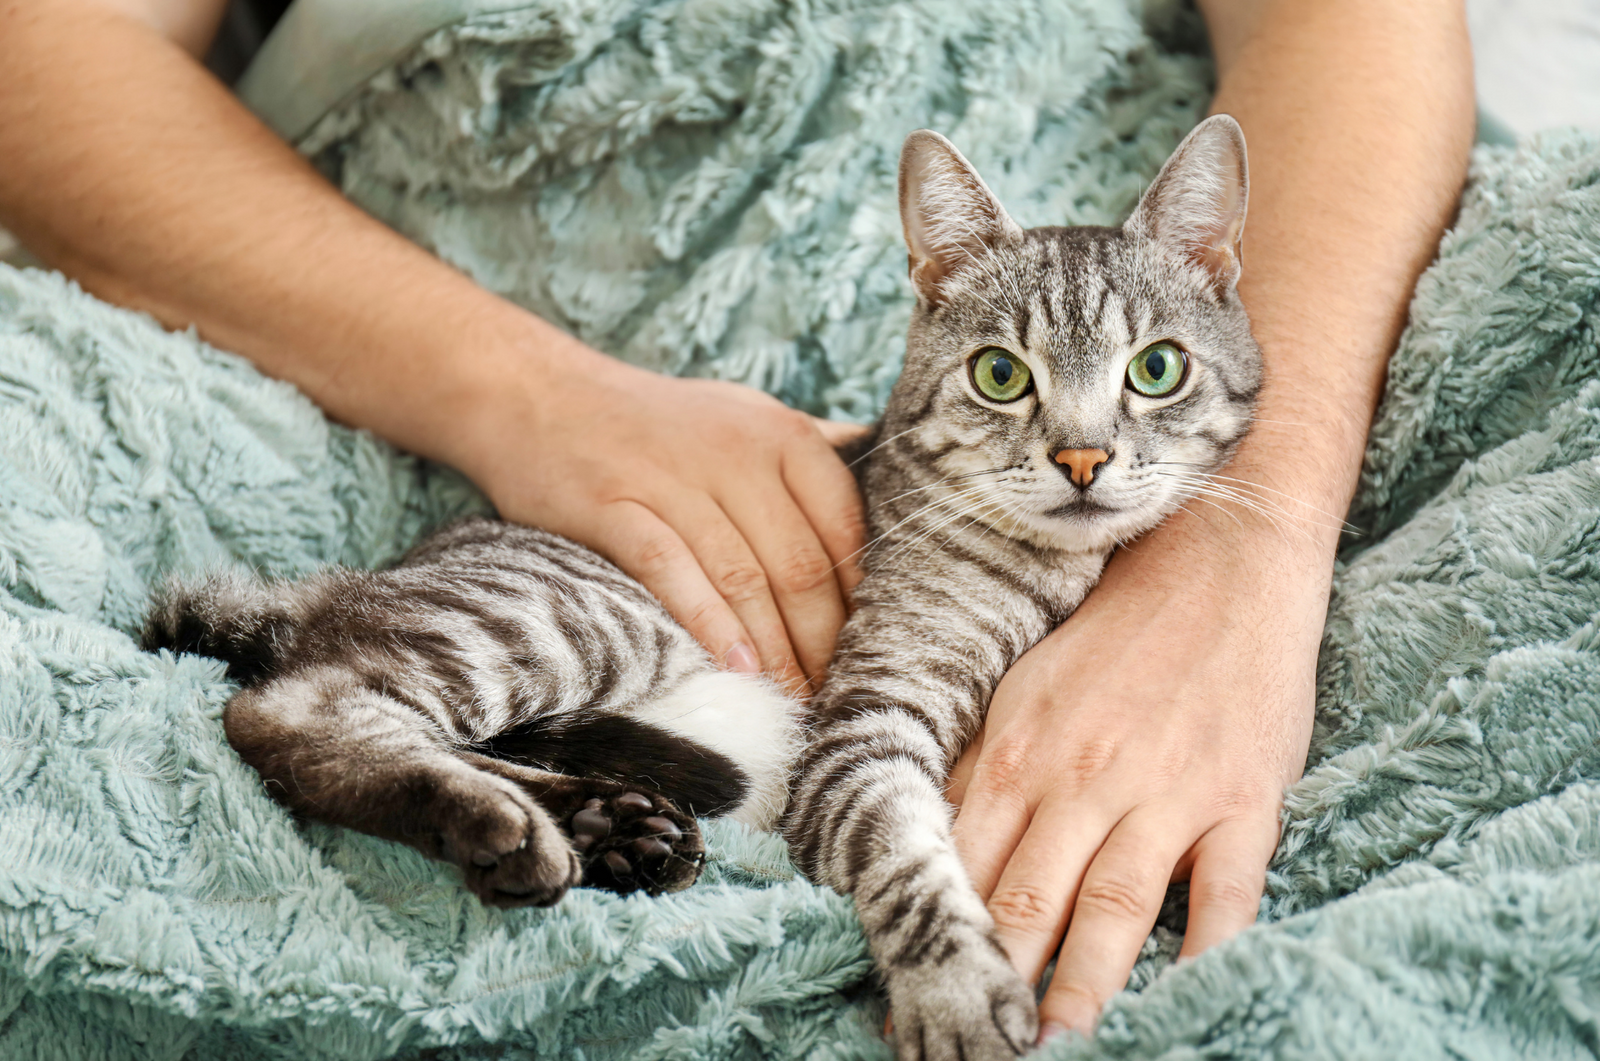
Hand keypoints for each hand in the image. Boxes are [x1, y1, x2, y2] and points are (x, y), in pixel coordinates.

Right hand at [455, 331, 866, 692]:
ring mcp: (671, 478)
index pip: (844, 527)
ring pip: (744, 578)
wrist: (537, 394)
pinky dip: (709, 626)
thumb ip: (807, 452)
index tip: (865, 648)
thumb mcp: (742, 416)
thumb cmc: (654, 423)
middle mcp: (734, 451)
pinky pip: (673, 574)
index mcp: (779, 434)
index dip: (859, 598)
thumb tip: (883, 491)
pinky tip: (735, 670)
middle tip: (832, 694)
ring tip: (791, 700)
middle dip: (822, 640)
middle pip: (800, 564)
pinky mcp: (614, 506)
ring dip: (774, 651)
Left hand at [947, 506, 1323, 1036]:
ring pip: (1113, 909)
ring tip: (1055, 1045)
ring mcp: (1167, 789)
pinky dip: (1207, 954)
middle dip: (996, 979)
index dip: (936, 933)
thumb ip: (987, 769)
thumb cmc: (1118, 628)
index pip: (964, 863)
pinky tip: (1189, 1000)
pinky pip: (1226, 894)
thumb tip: (937, 845)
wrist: (1224, 557)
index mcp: (1020, 750)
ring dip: (1081, 988)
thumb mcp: (1028, 688)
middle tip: (974, 1042)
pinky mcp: (1245, 798)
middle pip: (1027, 899)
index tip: (914, 993)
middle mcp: (1083, 775)